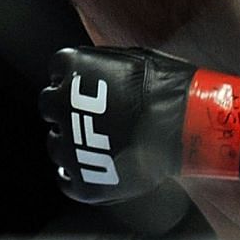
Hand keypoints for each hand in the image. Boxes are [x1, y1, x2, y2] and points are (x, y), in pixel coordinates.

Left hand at [39, 46, 239, 204]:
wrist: (189, 124)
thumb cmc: (168, 86)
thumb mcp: (132, 58)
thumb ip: (101, 66)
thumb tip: (91, 74)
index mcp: (71, 67)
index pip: (58, 70)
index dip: (75, 79)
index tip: (89, 86)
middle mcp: (60, 103)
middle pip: (49, 105)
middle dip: (66, 109)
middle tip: (91, 115)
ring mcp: (69, 144)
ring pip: (56, 145)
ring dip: (72, 143)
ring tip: (99, 144)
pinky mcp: (82, 180)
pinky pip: (65, 179)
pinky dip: (76, 175)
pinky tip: (94, 170)